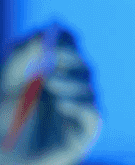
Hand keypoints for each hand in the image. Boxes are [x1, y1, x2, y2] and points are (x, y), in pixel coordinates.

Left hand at [0, 26, 100, 164]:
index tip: (55, 33)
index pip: (68, 51)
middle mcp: (66, 94)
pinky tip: (61, 103)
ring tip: (49, 85)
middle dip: (70, 59)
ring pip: (90, 89)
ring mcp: (76, 115)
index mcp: (49, 77)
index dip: (65, 40)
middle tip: (52, 58)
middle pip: (83, 67)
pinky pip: (95, 114)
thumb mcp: (6, 84)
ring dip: (71, 82)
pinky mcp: (82, 136)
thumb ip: (22, 56)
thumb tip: (49, 28)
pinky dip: (81, 105)